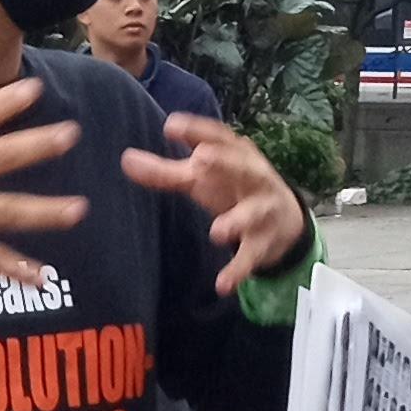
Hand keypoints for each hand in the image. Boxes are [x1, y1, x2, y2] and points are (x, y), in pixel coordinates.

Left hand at [119, 113, 309, 292]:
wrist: (284, 221)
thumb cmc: (232, 189)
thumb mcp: (200, 179)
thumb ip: (165, 171)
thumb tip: (125, 159)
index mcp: (236, 155)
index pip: (218, 137)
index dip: (197, 130)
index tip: (172, 126)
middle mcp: (253, 177)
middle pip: (242, 167)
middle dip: (225, 162)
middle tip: (202, 159)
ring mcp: (261, 210)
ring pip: (251, 214)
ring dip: (236, 222)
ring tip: (218, 232)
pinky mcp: (263, 242)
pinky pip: (250, 256)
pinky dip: (238, 270)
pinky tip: (222, 285)